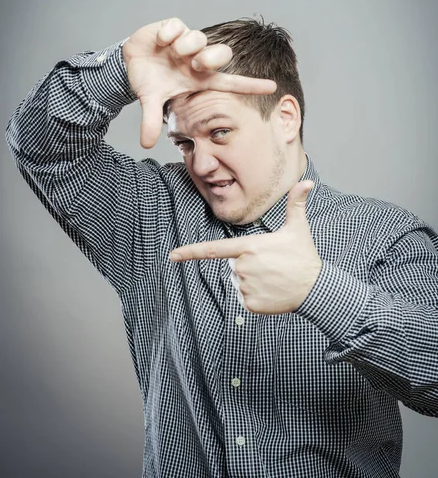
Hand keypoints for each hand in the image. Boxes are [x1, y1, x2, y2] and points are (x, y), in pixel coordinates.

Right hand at [122, 18, 276, 147]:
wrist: (131, 61)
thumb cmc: (149, 82)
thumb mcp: (150, 101)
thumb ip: (151, 121)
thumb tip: (145, 145)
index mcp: (198, 79)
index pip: (230, 83)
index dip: (250, 86)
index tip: (273, 87)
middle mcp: (197, 60)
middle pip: (222, 54)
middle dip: (210, 59)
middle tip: (193, 65)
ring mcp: (187, 42)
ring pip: (199, 38)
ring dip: (184, 46)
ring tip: (169, 52)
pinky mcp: (174, 26)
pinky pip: (178, 25)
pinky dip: (167, 34)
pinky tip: (159, 42)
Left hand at [170, 180, 321, 313]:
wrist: (314, 289)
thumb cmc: (304, 256)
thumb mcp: (298, 228)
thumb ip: (296, 204)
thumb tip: (306, 181)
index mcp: (249, 247)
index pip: (213, 249)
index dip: (190, 252)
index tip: (172, 255)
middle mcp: (243, 267)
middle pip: (234, 265)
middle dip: (249, 264)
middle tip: (272, 264)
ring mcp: (246, 287)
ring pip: (239, 281)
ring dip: (252, 280)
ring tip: (274, 277)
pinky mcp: (250, 304)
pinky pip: (244, 298)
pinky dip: (256, 295)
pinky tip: (272, 291)